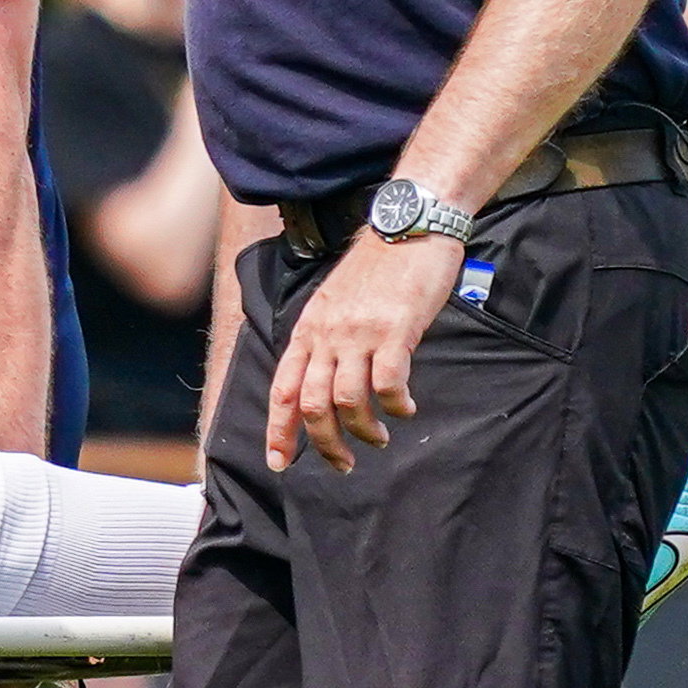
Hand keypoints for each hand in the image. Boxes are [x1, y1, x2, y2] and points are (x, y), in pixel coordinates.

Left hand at [265, 232, 459, 473]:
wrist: (409, 224)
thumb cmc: (377, 268)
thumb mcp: (335, 303)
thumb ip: (327, 340)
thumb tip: (327, 382)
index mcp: (307, 330)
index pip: (281, 389)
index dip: (277, 430)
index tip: (279, 462)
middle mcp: (326, 334)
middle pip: (311, 404)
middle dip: (324, 443)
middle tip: (343, 463)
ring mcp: (359, 333)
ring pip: (348, 400)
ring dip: (364, 430)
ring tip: (379, 438)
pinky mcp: (395, 330)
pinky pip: (388, 383)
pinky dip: (396, 405)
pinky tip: (406, 409)